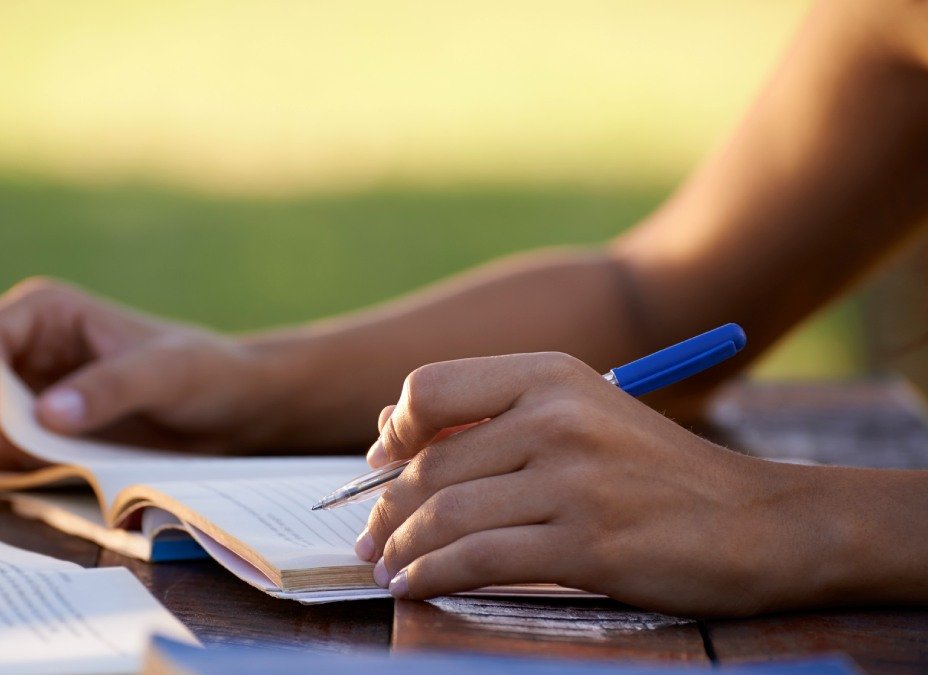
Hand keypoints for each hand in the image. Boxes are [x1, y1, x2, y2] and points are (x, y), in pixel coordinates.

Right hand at [0, 277, 279, 469]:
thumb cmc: (202, 373)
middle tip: (33, 462)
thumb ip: (110, 389)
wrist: (226, 410)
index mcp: (43, 313)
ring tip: (39, 471)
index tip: (12, 429)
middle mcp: (20, 349)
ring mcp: (20, 393)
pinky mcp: (29, 433)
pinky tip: (37, 481)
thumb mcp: (166, 374)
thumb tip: (46, 415)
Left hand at [356, 352, 832, 616]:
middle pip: (432, 464)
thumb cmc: (654, 471)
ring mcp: (573, 480)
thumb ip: (493, 416)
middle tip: (370, 536)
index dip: (395, 431)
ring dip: (402, 548)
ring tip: (386, 566)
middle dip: (387, 509)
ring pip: (447, 514)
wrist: (757, 521)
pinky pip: (478, 560)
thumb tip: (388, 434)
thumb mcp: (581, 413)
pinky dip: (433, 576)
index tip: (381, 465)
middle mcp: (557, 416)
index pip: (431, 389)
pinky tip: (414, 587)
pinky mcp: (587, 543)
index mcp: (549, 375)